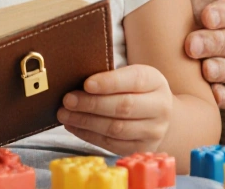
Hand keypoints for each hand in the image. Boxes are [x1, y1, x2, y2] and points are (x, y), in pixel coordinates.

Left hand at [57, 65, 172, 155]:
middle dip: (92, 104)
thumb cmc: (136, 90)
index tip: (86, 83)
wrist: (158, 116)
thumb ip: (111, 77)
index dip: (109, 82)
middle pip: (124, 107)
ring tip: (64, 114)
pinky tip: (73, 126)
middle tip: (68, 100)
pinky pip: (111, 143)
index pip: (134, 80)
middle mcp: (160, 108)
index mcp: (156, 82)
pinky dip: (88, 135)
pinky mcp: (140, 148)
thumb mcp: (131, 76)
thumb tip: (78, 83)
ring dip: (86, 122)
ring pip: (116, 128)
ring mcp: (152, 131)